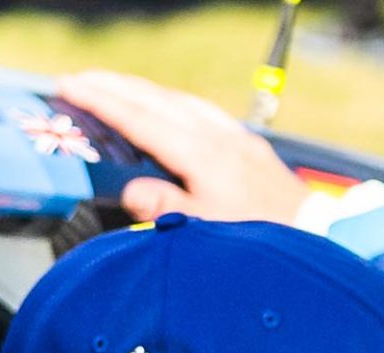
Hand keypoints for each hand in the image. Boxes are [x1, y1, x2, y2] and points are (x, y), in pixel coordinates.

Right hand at [57, 70, 307, 225]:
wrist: (312, 237)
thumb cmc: (258, 241)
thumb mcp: (204, 232)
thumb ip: (164, 208)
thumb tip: (132, 189)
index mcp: (203, 156)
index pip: (140, 119)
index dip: (101, 101)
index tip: (71, 87)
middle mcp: (218, 137)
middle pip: (155, 99)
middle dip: (112, 86)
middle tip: (77, 80)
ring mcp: (234, 137)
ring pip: (177, 100)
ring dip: (139, 91)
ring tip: (110, 89)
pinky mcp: (246, 144)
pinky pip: (199, 110)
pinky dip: (170, 102)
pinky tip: (163, 107)